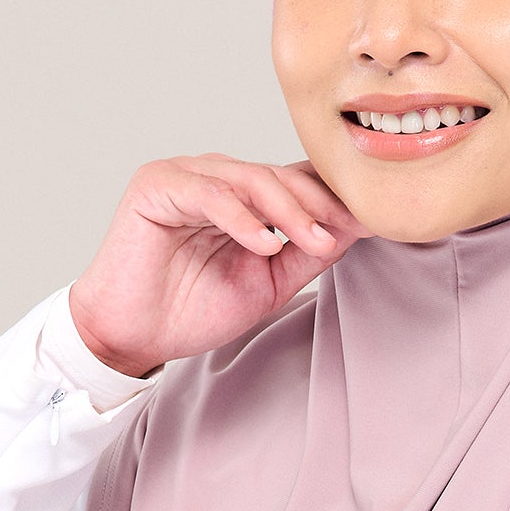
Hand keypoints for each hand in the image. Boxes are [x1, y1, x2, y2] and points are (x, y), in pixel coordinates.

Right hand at [67, 154, 368, 377]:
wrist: (133, 335)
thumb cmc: (192, 308)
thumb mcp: (270, 282)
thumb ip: (309, 251)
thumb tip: (360, 225)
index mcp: (243, 196)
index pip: (297, 182)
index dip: (334, 199)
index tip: (376, 221)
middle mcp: (217, 178)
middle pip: (280, 175)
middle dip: (319, 204)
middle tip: (349, 230)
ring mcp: (185, 176)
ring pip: (250, 178)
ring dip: (288, 210)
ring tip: (314, 240)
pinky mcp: (156, 186)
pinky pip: (209, 193)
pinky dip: (241, 218)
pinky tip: (264, 244)